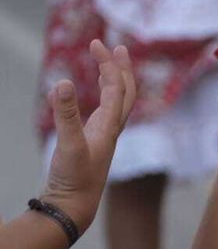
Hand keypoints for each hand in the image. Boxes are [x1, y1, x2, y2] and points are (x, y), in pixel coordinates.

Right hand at [40, 40, 136, 231]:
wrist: (74, 205)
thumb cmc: (74, 177)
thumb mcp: (67, 143)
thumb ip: (65, 113)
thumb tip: (63, 82)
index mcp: (110, 126)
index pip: (116, 87)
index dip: (110, 64)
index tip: (99, 44)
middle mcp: (111, 129)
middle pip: (124, 92)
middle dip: (121, 68)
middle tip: (114, 46)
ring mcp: (102, 135)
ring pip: (115, 102)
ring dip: (113, 80)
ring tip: (107, 62)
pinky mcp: (92, 142)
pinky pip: (103, 112)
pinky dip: (102, 96)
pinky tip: (95, 92)